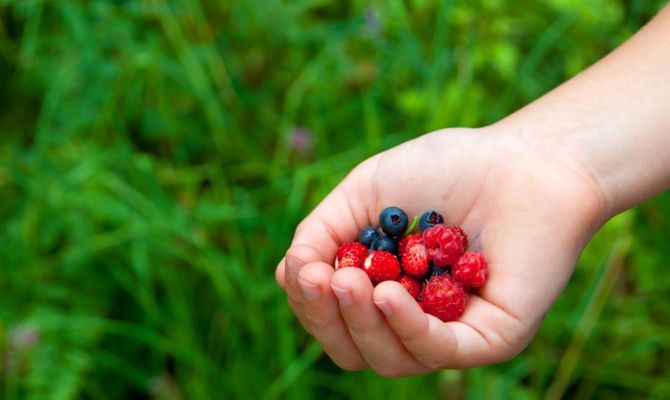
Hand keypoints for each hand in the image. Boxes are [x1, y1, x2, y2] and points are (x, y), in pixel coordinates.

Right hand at [275, 126, 606, 375]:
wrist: (523, 159)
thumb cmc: (446, 170)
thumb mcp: (365, 193)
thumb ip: (322, 232)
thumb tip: (288, 273)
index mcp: (380, 286)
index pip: (331, 316)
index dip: (308, 302)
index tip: (301, 269)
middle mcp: (411, 317)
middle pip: (352, 348)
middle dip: (327, 317)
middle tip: (326, 279)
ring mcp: (450, 331)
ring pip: (389, 359)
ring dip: (360, 324)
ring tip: (353, 282)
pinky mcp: (489, 337)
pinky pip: (438, 351)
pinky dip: (405, 328)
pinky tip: (387, 296)